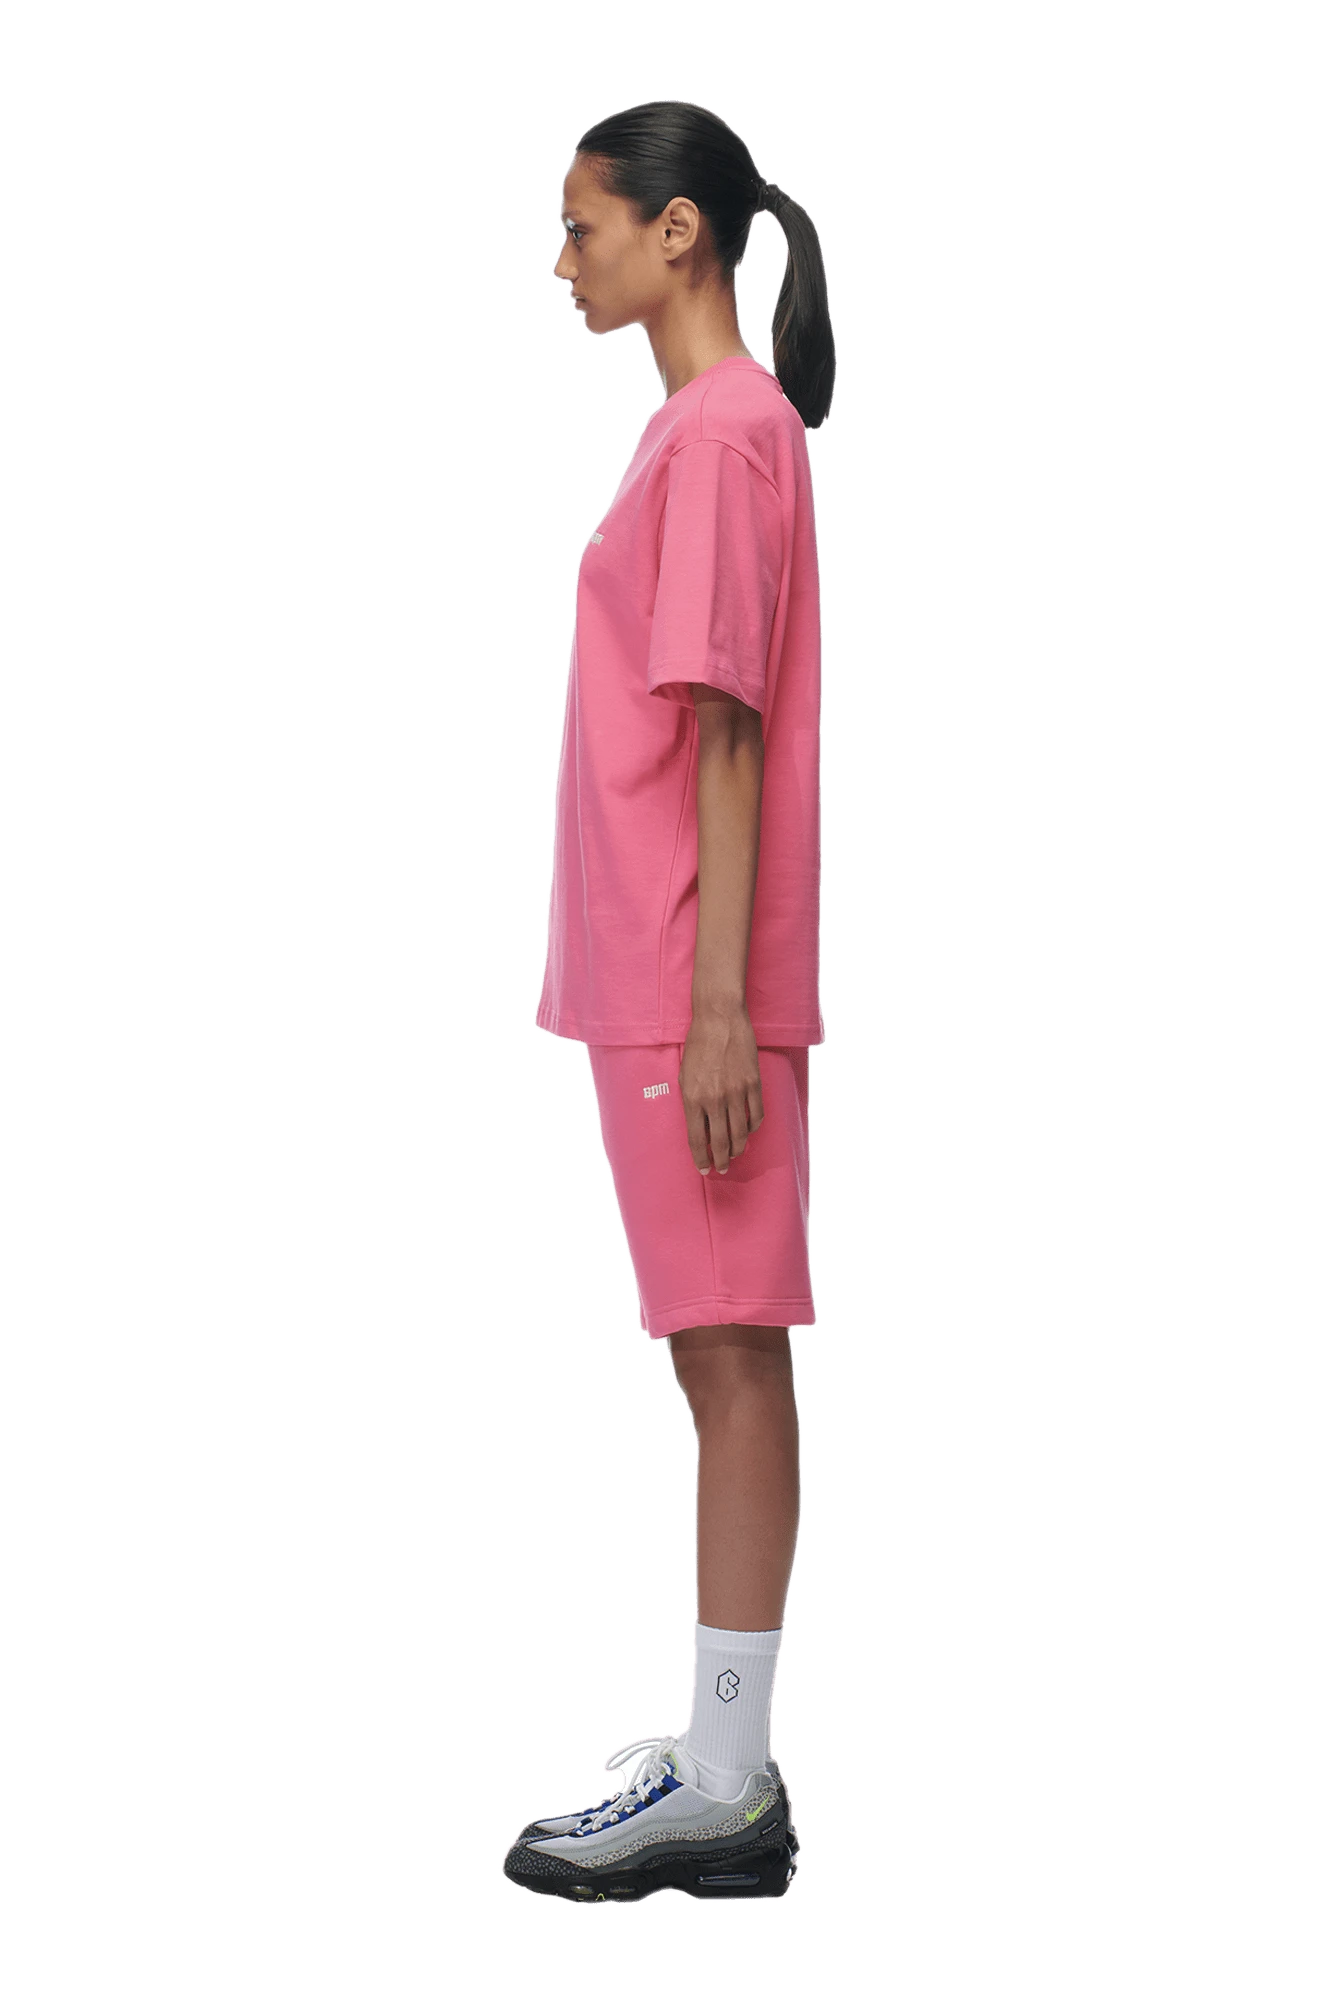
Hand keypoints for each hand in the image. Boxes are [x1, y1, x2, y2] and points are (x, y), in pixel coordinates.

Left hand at [680, 1006, 764, 1173]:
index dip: (701, 1158)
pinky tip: (748, 1130)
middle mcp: (714, 1099)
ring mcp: (736, 1092)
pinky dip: (753, 1127)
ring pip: (740, 1133)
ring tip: (735, 1153)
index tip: (704, 1169)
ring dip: (738, 1148)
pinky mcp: (753, 1083)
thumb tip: (698, 1126)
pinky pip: (756, 1115)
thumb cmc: (698, 1045)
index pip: (697, 1139)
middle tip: (723, 1168)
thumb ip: (690, 1101)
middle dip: (721, 1160)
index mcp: (692, 1098)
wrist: (719, 1018)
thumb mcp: (684, 1075)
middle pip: (720, 1142)